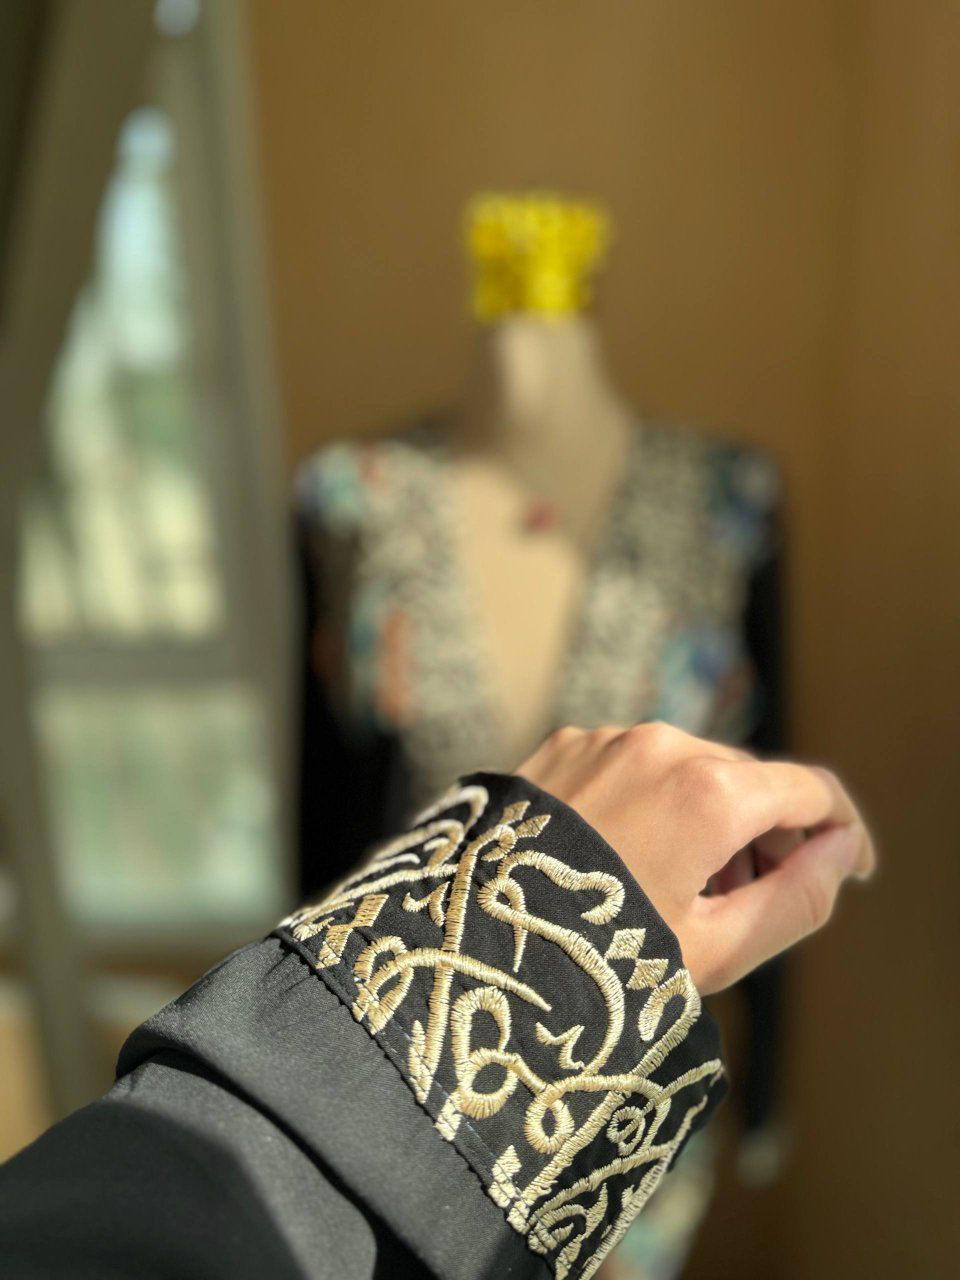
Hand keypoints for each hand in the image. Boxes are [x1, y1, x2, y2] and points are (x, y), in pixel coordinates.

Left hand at [516, 722, 874, 993]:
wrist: (466, 944)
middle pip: (750, 779)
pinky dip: (653, 803)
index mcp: (710, 791)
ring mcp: (606, 739)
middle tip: (752, 902)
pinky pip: (633, 766)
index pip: (812, 790)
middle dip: (768, 834)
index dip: (842, 830)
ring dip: (709, 819)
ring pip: (690, 769)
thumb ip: (799, 898)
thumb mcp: (714, 949)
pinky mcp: (563, 746)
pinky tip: (630, 863)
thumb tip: (841, 853)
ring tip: (684, 893)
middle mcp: (662, 745)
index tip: (847, 867)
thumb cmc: (591, 960)